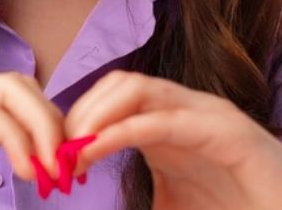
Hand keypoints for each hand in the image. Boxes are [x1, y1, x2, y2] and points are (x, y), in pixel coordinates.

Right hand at [0, 71, 66, 209]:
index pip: (29, 109)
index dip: (59, 138)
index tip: (74, 181)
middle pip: (27, 90)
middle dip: (59, 127)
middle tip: (69, 175)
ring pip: (11, 88)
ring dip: (44, 127)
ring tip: (52, 172)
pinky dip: (16, 135)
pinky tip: (26, 170)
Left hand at [64, 70, 281, 209]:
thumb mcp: (172, 207)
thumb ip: (136, 201)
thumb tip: (89, 202)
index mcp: (169, 124)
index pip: (110, 97)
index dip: (76, 120)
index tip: (53, 158)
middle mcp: (185, 110)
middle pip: (117, 84)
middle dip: (79, 113)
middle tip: (57, 154)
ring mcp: (208, 114)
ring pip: (136, 87)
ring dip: (95, 115)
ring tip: (74, 151)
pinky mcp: (228, 131)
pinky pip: (166, 118)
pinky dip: (125, 130)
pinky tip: (99, 150)